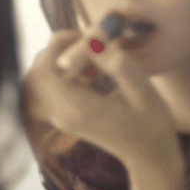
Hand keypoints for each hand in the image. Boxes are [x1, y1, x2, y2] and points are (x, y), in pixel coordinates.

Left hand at [23, 27, 179, 167]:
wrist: (149, 154)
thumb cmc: (152, 122)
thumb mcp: (143, 89)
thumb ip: (118, 64)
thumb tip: (93, 39)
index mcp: (77, 110)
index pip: (44, 71)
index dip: (57, 45)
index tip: (83, 35)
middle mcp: (62, 115)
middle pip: (37, 73)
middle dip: (59, 50)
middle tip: (90, 44)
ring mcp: (61, 118)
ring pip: (42, 78)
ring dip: (61, 60)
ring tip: (93, 62)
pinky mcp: (64, 116)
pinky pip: (51, 87)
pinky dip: (66, 72)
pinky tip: (92, 75)